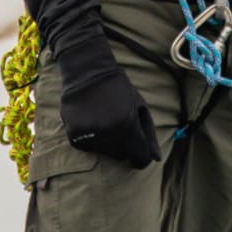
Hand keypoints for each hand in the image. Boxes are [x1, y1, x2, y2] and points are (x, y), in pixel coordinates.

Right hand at [57, 36, 161, 168]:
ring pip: (106, 154)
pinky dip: (93, 139)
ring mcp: (90, 137)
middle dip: (125, 145)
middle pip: (122, 156)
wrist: (87, 72)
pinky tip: (93, 121)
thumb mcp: (140, 106)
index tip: (141, 150)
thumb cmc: (119, 88)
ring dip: (109, 142)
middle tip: (120, 123)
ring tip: (106, 119)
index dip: (143, 156)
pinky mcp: (75, 138)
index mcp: (129, 125)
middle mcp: (109, 134)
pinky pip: (90, 148)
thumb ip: (149, 134)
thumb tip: (156, 159)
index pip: (141, 158)